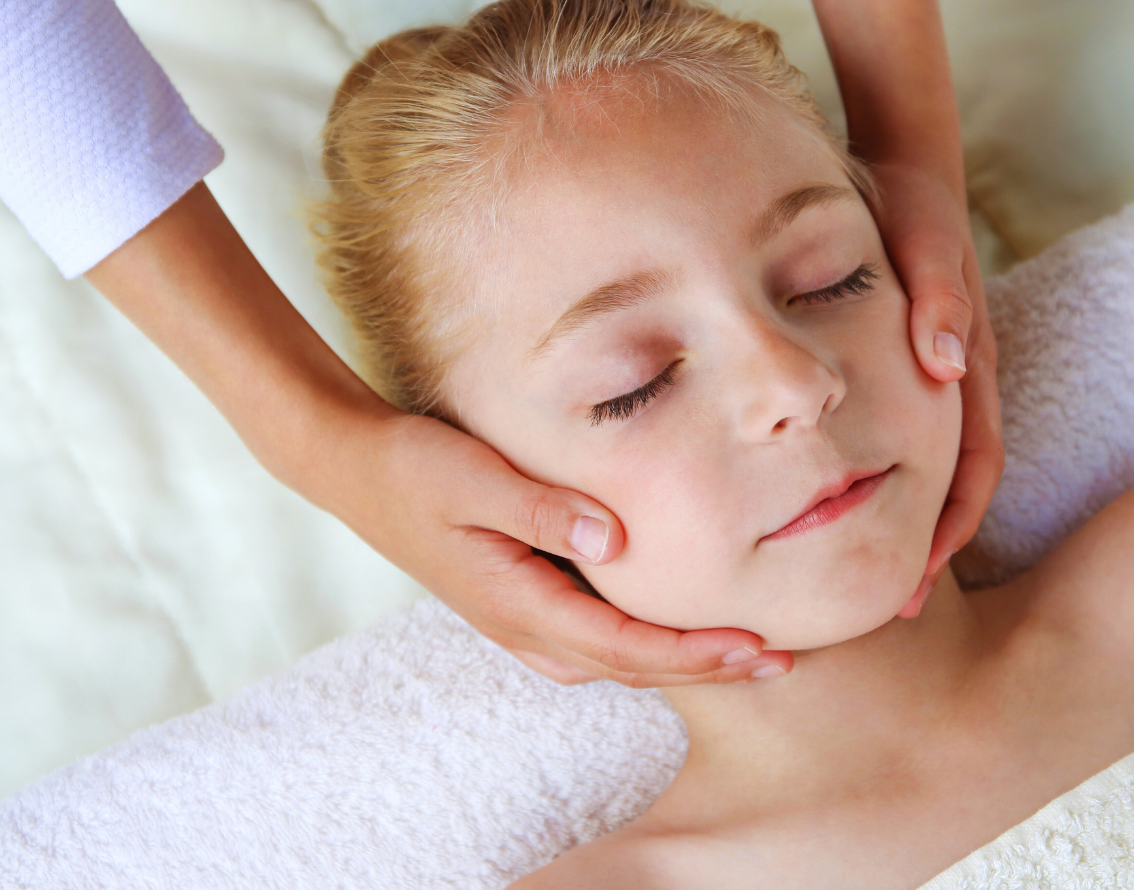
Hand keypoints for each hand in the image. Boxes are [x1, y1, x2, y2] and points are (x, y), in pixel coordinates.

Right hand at [88, 182, 791, 687]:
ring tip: (744, 653)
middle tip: (780, 661)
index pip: (625, 645)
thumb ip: (542, 506)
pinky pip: (593, 643)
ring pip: (613, 661)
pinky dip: (642, 646)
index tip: (756, 647)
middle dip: (706, 669)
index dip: (695, 653)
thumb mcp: (471, 475)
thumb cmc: (412, 464)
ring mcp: (518, 620)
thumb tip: (613, 538)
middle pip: (630, 667)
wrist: (352, 468)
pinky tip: (672, 631)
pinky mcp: (518, 601)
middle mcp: (522, 626)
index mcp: (518, 601)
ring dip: (679, 663)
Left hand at [873, 165, 1003, 618]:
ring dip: (907, 522)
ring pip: (929, 470)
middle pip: (956, 486)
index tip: (914, 581)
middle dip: (929, 546)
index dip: (950, 528)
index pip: (974, 467)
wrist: (906, 164)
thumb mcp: (927, 241)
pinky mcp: (908, 368)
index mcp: (967, 365)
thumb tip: (943, 367)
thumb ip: (939, 297)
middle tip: (891, 606)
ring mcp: (936, 378)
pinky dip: (887, 481)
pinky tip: (841, 505)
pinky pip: (905, 441)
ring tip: (866, 575)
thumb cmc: (913, 205)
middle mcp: (958, 381)